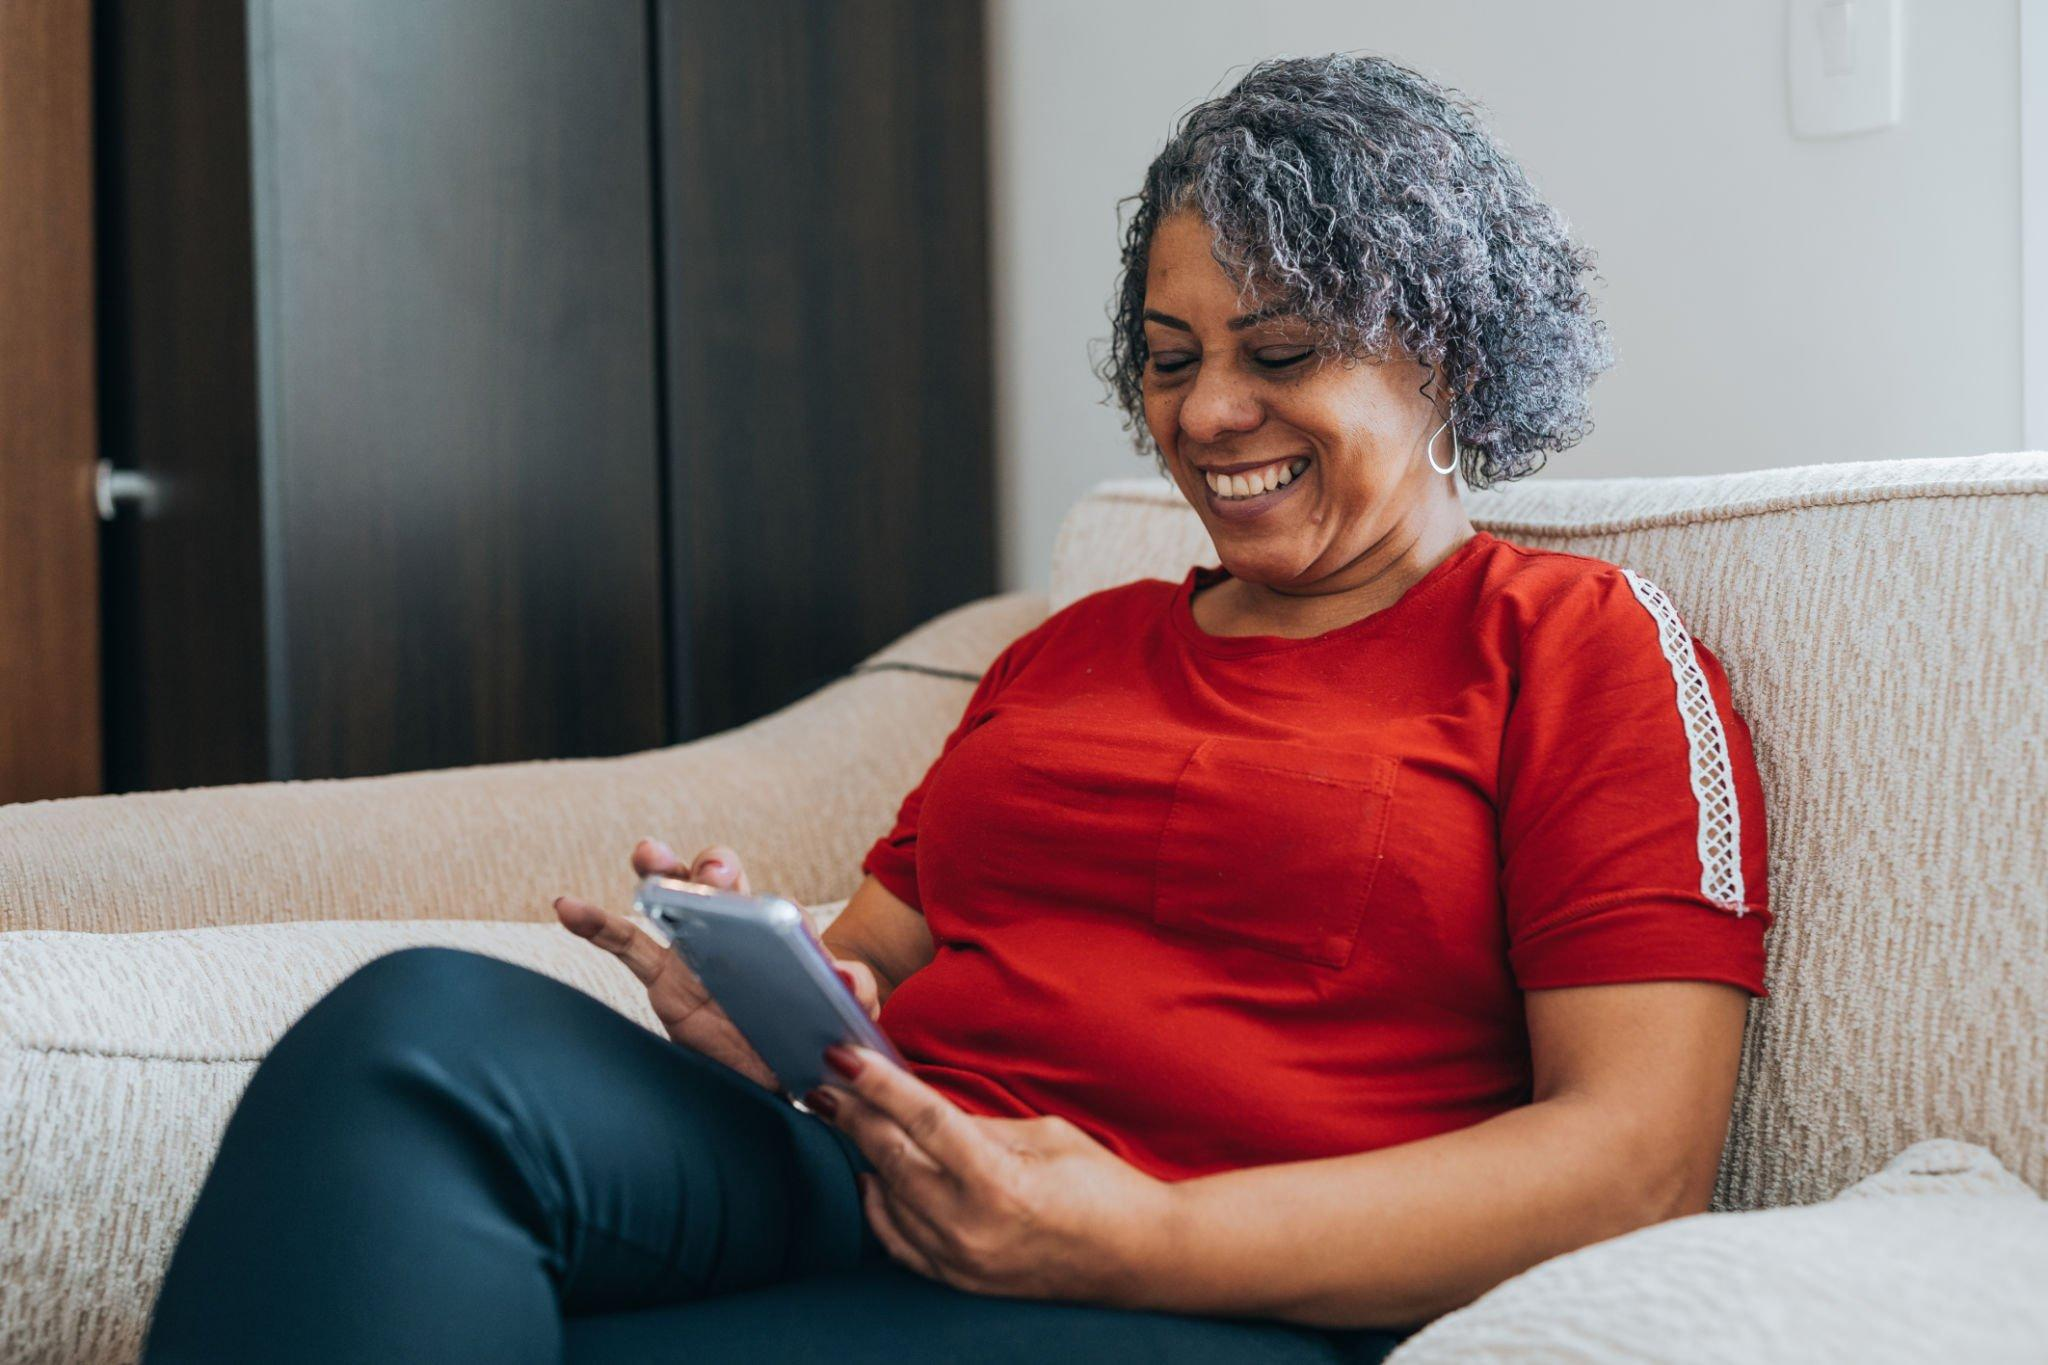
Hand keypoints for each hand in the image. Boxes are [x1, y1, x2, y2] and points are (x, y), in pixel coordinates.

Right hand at [552, 841, 883, 1087]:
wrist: (782, 1084)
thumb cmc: (814, 1038)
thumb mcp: (845, 1014)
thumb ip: (854, 990)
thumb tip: (841, 975)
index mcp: (780, 932)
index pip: (769, 903)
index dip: (757, 897)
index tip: (743, 896)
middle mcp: (734, 930)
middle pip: (718, 882)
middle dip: (711, 868)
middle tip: (712, 872)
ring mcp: (695, 952)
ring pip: (671, 899)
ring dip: (660, 870)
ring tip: (649, 854)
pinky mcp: (665, 981)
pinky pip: (628, 946)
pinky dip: (596, 923)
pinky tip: (567, 905)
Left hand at [807, 1044, 1179, 1305]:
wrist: (1141, 1257)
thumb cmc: (1102, 1186)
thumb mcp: (1044, 1135)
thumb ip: (976, 1126)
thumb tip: (921, 1109)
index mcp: (998, 1182)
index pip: (921, 1121)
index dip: (877, 1085)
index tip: (842, 1058)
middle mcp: (971, 1228)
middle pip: (891, 1159)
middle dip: (854, 1116)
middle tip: (825, 1084)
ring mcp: (962, 1262)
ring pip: (888, 1200)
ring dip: (864, 1156)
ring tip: (846, 1118)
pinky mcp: (961, 1283)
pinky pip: (900, 1243)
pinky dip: (880, 1208)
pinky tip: (870, 1177)